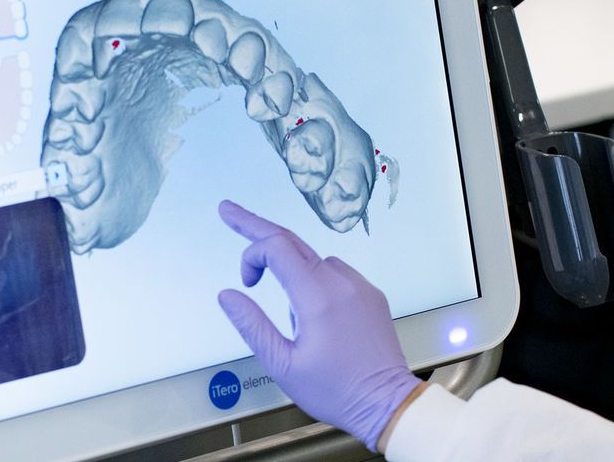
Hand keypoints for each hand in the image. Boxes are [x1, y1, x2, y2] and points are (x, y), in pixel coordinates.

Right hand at [214, 200, 421, 451]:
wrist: (386, 403)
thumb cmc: (336, 390)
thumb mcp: (282, 364)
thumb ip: (252, 325)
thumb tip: (227, 294)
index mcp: (316, 298)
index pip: (276, 248)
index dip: (251, 252)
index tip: (244, 279)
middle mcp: (341, 283)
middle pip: (292, 241)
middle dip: (257, 227)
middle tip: (229, 211)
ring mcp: (359, 286)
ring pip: (314, 260)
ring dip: (292, 272)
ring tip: (295, 322)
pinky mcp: (371, 294)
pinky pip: (336, 275)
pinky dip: (317, 282)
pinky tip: (319, 319)